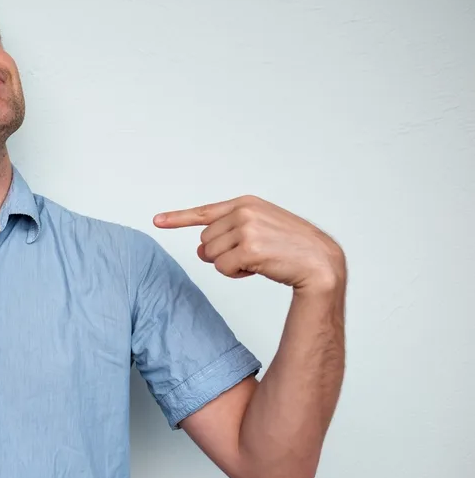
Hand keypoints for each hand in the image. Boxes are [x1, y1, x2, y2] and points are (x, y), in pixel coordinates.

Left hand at [153, 195, 344, 292]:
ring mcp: (247, 228)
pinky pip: (222, 268)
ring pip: (212, 256)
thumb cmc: (292, 248)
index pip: (204, 212)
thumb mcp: (260, 230)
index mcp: (246, 203)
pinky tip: (258, 269)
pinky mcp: (249, 248)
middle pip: (206, 241)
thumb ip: (227, 234)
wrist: (320, 261)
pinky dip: (236, 274)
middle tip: (252, 256)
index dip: (178, 218)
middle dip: (223, 253)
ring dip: (231, 265)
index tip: (157, 221)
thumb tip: (200, 251)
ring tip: (259, 260)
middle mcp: (244, 212)